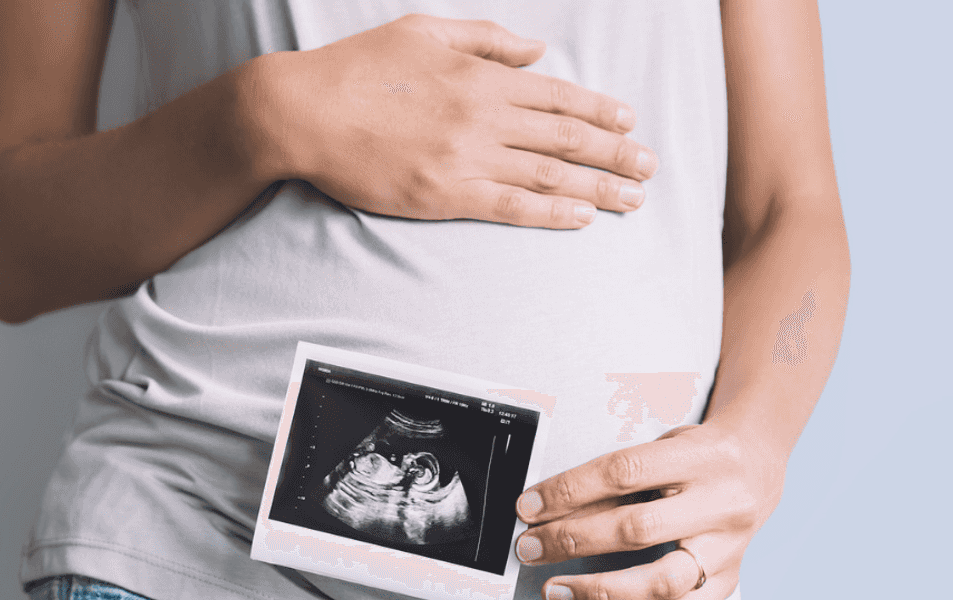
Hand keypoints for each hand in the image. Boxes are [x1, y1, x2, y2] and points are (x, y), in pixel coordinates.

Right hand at [258, 13, 658, 228]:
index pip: (558, 96)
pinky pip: (511, 207)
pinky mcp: (443, 195)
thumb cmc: (358, 67)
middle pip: (566, 138)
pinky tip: (582, 216)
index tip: (629, 122)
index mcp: (481, 76)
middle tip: (650, 167)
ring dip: (599, 187)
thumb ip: (486, 40)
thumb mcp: (425, 30)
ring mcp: (465, 158)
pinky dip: (552, 212)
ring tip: (633, 199)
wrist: (302, 111)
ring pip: (549, 175)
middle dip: (616, 153)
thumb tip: (536, 52)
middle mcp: (483, 117)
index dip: (600, 111)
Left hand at [513, 423, 784, 599]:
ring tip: (555, 591)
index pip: (623, 473)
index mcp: (698, 458)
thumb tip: (547, 510)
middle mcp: (719, 504)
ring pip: (662, 581)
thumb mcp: (659, 449)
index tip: (528, 506)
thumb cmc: (696, 456)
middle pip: (639, 529)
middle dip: (573, 541)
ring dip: (600, 591)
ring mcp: (726, 549)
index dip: (569, 490)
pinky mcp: (727, 583)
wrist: (758, 467)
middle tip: (529, 548)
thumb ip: (611, 482)